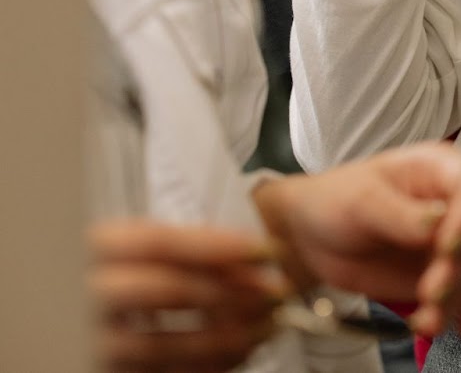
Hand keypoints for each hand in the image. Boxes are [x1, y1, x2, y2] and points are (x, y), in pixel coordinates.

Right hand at [91, 219, 288, 372]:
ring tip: (269, 327)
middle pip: (169, 291)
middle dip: (233, 290)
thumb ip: (171, 249)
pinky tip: (238, 357)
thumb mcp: (124, 249)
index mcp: (93, 250)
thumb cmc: (100, 273)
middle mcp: (85, 297)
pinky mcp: (104, 371)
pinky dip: (206, 369)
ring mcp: (91, 343)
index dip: (220, 245)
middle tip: (277, 290)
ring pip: (165, 346)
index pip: (161, 242)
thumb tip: (242, 250)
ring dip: (228, 338)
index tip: (267, 249)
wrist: (42, 313)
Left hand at [252, 142, 460, 339]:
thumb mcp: (362, 199)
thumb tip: (436, 225)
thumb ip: (398, 213)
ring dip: (454, 296)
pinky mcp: (443, 274)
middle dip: (457, 266)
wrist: (312, 237)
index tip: (448, 245)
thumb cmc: (337, 201)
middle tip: (431, 290)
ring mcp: (449, 242)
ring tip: (428, 320)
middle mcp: (454, 204)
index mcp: (439, 170)